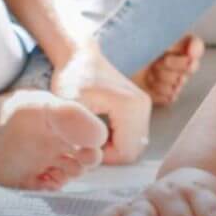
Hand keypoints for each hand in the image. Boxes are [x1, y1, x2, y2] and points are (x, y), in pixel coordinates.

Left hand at [50, 40, 151, 163]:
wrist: (80, 58)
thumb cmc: (72, 79)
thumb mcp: (70, 106)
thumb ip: (80, 132)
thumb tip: (93, 155)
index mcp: (129, 107)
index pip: (125, 152)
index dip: (103, 158)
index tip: (83, 147)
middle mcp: (143, 106)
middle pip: (133, 151)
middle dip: (110, 155)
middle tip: (87, 144)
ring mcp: (145, 106)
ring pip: (135, 145)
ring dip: (114, 149)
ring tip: (93, 137)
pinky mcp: (141, 106)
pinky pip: (135, 136)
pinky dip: (119, 140)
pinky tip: (101, 131)